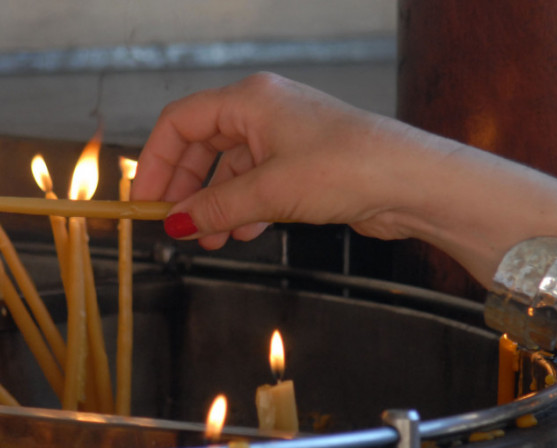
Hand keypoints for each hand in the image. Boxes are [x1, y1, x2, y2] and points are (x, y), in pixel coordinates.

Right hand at [132, 72, 417, 249]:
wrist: (411, 183)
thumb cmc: (349, 167)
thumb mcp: (269, 191)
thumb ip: (216, 208)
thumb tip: (176, 223)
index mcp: (250, 99)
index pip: (181, 122)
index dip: (156, 161)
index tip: (144, 199)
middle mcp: (264, 111)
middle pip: (202, 147)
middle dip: (187, 189)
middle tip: (174, 224)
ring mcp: (284, 138)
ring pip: (230, 170)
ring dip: (216, 206)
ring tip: (210, 239)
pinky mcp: (302, 165)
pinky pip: (257, 184)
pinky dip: (244, 209)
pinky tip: (243, 233)